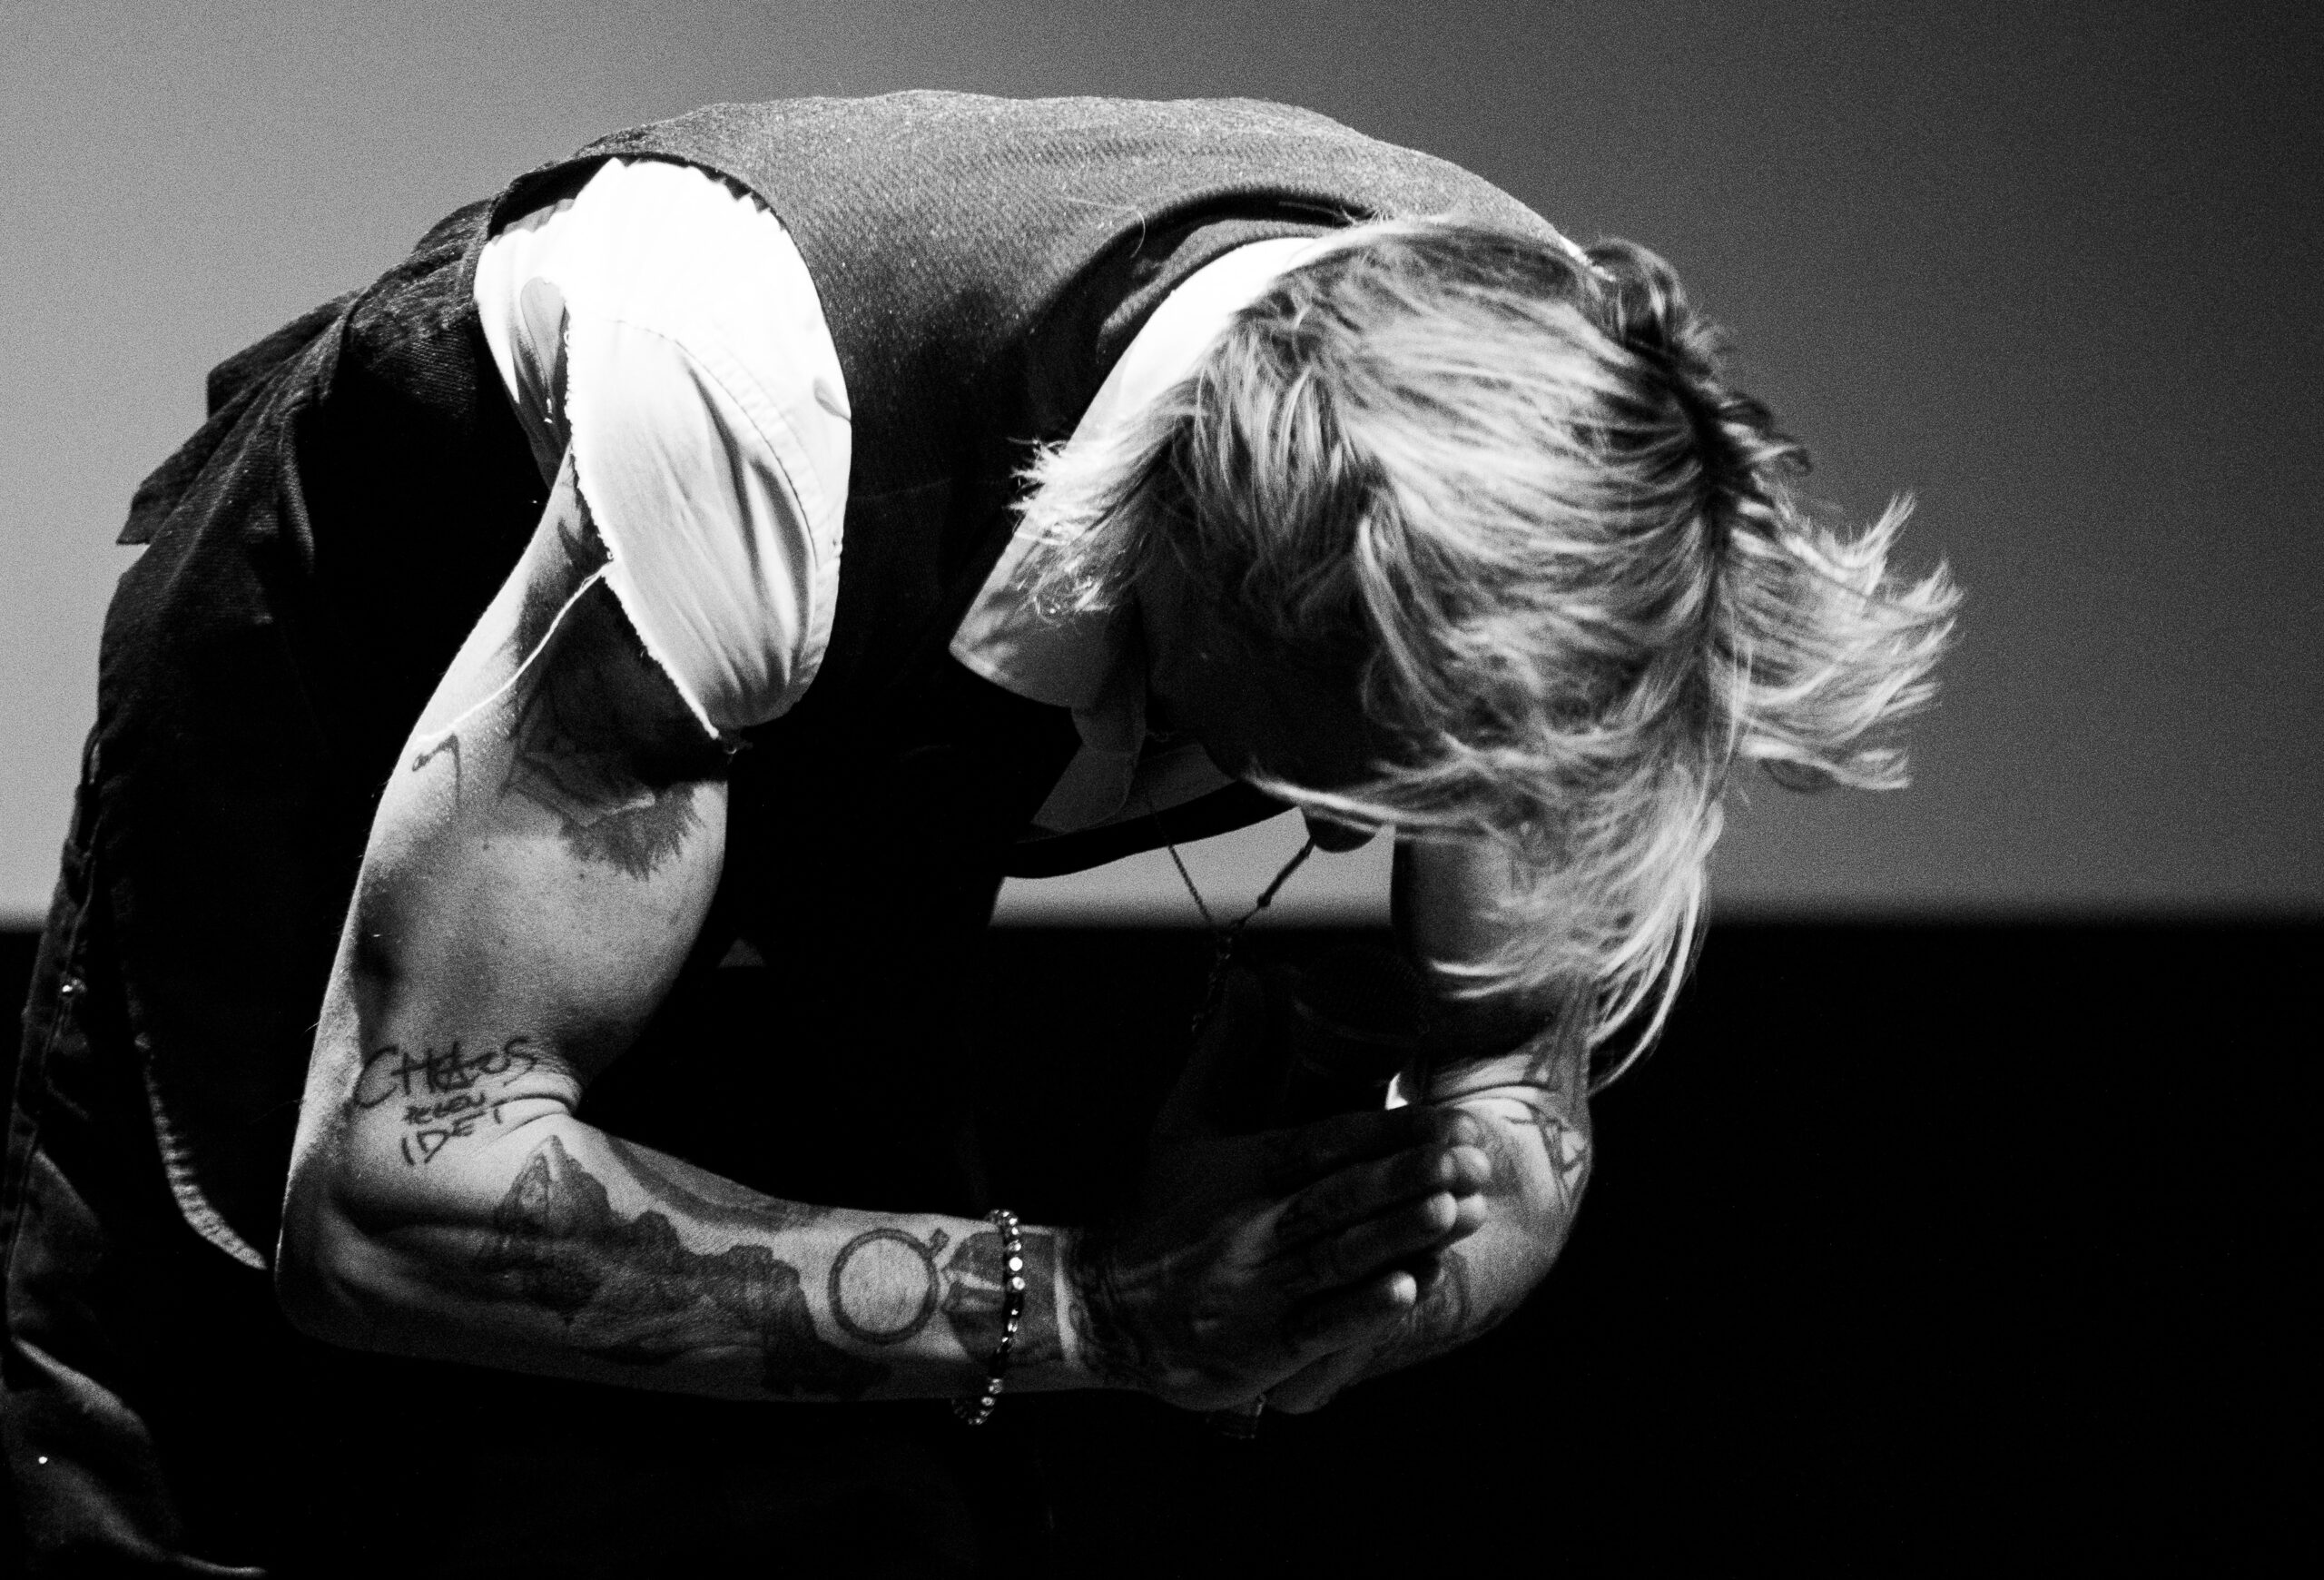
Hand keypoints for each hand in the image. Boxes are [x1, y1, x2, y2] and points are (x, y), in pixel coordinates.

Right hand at [1071, 970, 1491, 1410]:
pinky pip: (1318, 1328)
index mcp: (1247, 1169)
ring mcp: (1261, 1288)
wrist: (1106, 1311)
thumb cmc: (1159, 1211)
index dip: (1389, 1131)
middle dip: (1410, 1177)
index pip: (1325, 1143)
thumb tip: (1251, 978)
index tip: (1450, 1121)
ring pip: (1339, 1257)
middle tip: (1474, 1159)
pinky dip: (1360, 1311)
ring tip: (1458, 1210)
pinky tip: (1406, 1291)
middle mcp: (1257, 1225)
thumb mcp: (1183, 1125)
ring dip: (1400, 1233)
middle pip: (1341, 1196)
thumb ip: (1225, 1051)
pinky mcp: (1264, 1346)